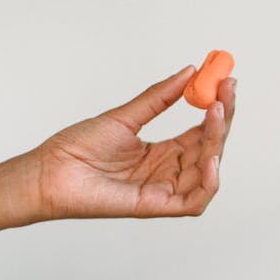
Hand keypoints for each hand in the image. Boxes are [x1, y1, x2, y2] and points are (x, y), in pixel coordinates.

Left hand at [34, 65, 236, 221]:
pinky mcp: (156, 206)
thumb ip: (159, 98)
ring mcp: (163, 190)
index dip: (217, 110)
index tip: (225, 84)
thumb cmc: (78, 148)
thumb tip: (188, 73)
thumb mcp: (125, 115)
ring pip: (208, 173)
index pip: (202, 133)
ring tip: (216, 114)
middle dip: (224, 121)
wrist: (52, 170)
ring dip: (218, 144)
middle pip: (210, 150)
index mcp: (163, 153)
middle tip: (227, 92)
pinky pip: (194, 201)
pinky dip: (209, 183)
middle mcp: (168, 172)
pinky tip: (211, 158)